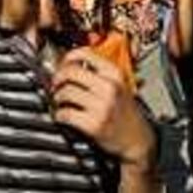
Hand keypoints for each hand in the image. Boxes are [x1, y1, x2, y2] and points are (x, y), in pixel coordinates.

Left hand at [52, 48, 155, 168]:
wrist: (136, 138)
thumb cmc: (125, 111)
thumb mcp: (119, 85)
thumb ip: (99, 73)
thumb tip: (71, 64)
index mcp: (115, 74)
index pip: (86, 54)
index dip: (68, 57)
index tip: (63, 63)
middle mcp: (109, 88)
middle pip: (71, 72)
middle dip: (58, 77)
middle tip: (56, 83)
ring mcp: (101, 107)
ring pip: (65, 92)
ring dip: (57, 97)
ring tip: (60, 101)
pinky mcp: (93, 125)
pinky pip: (65, 114)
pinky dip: (59, 114)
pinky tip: (62, 115)